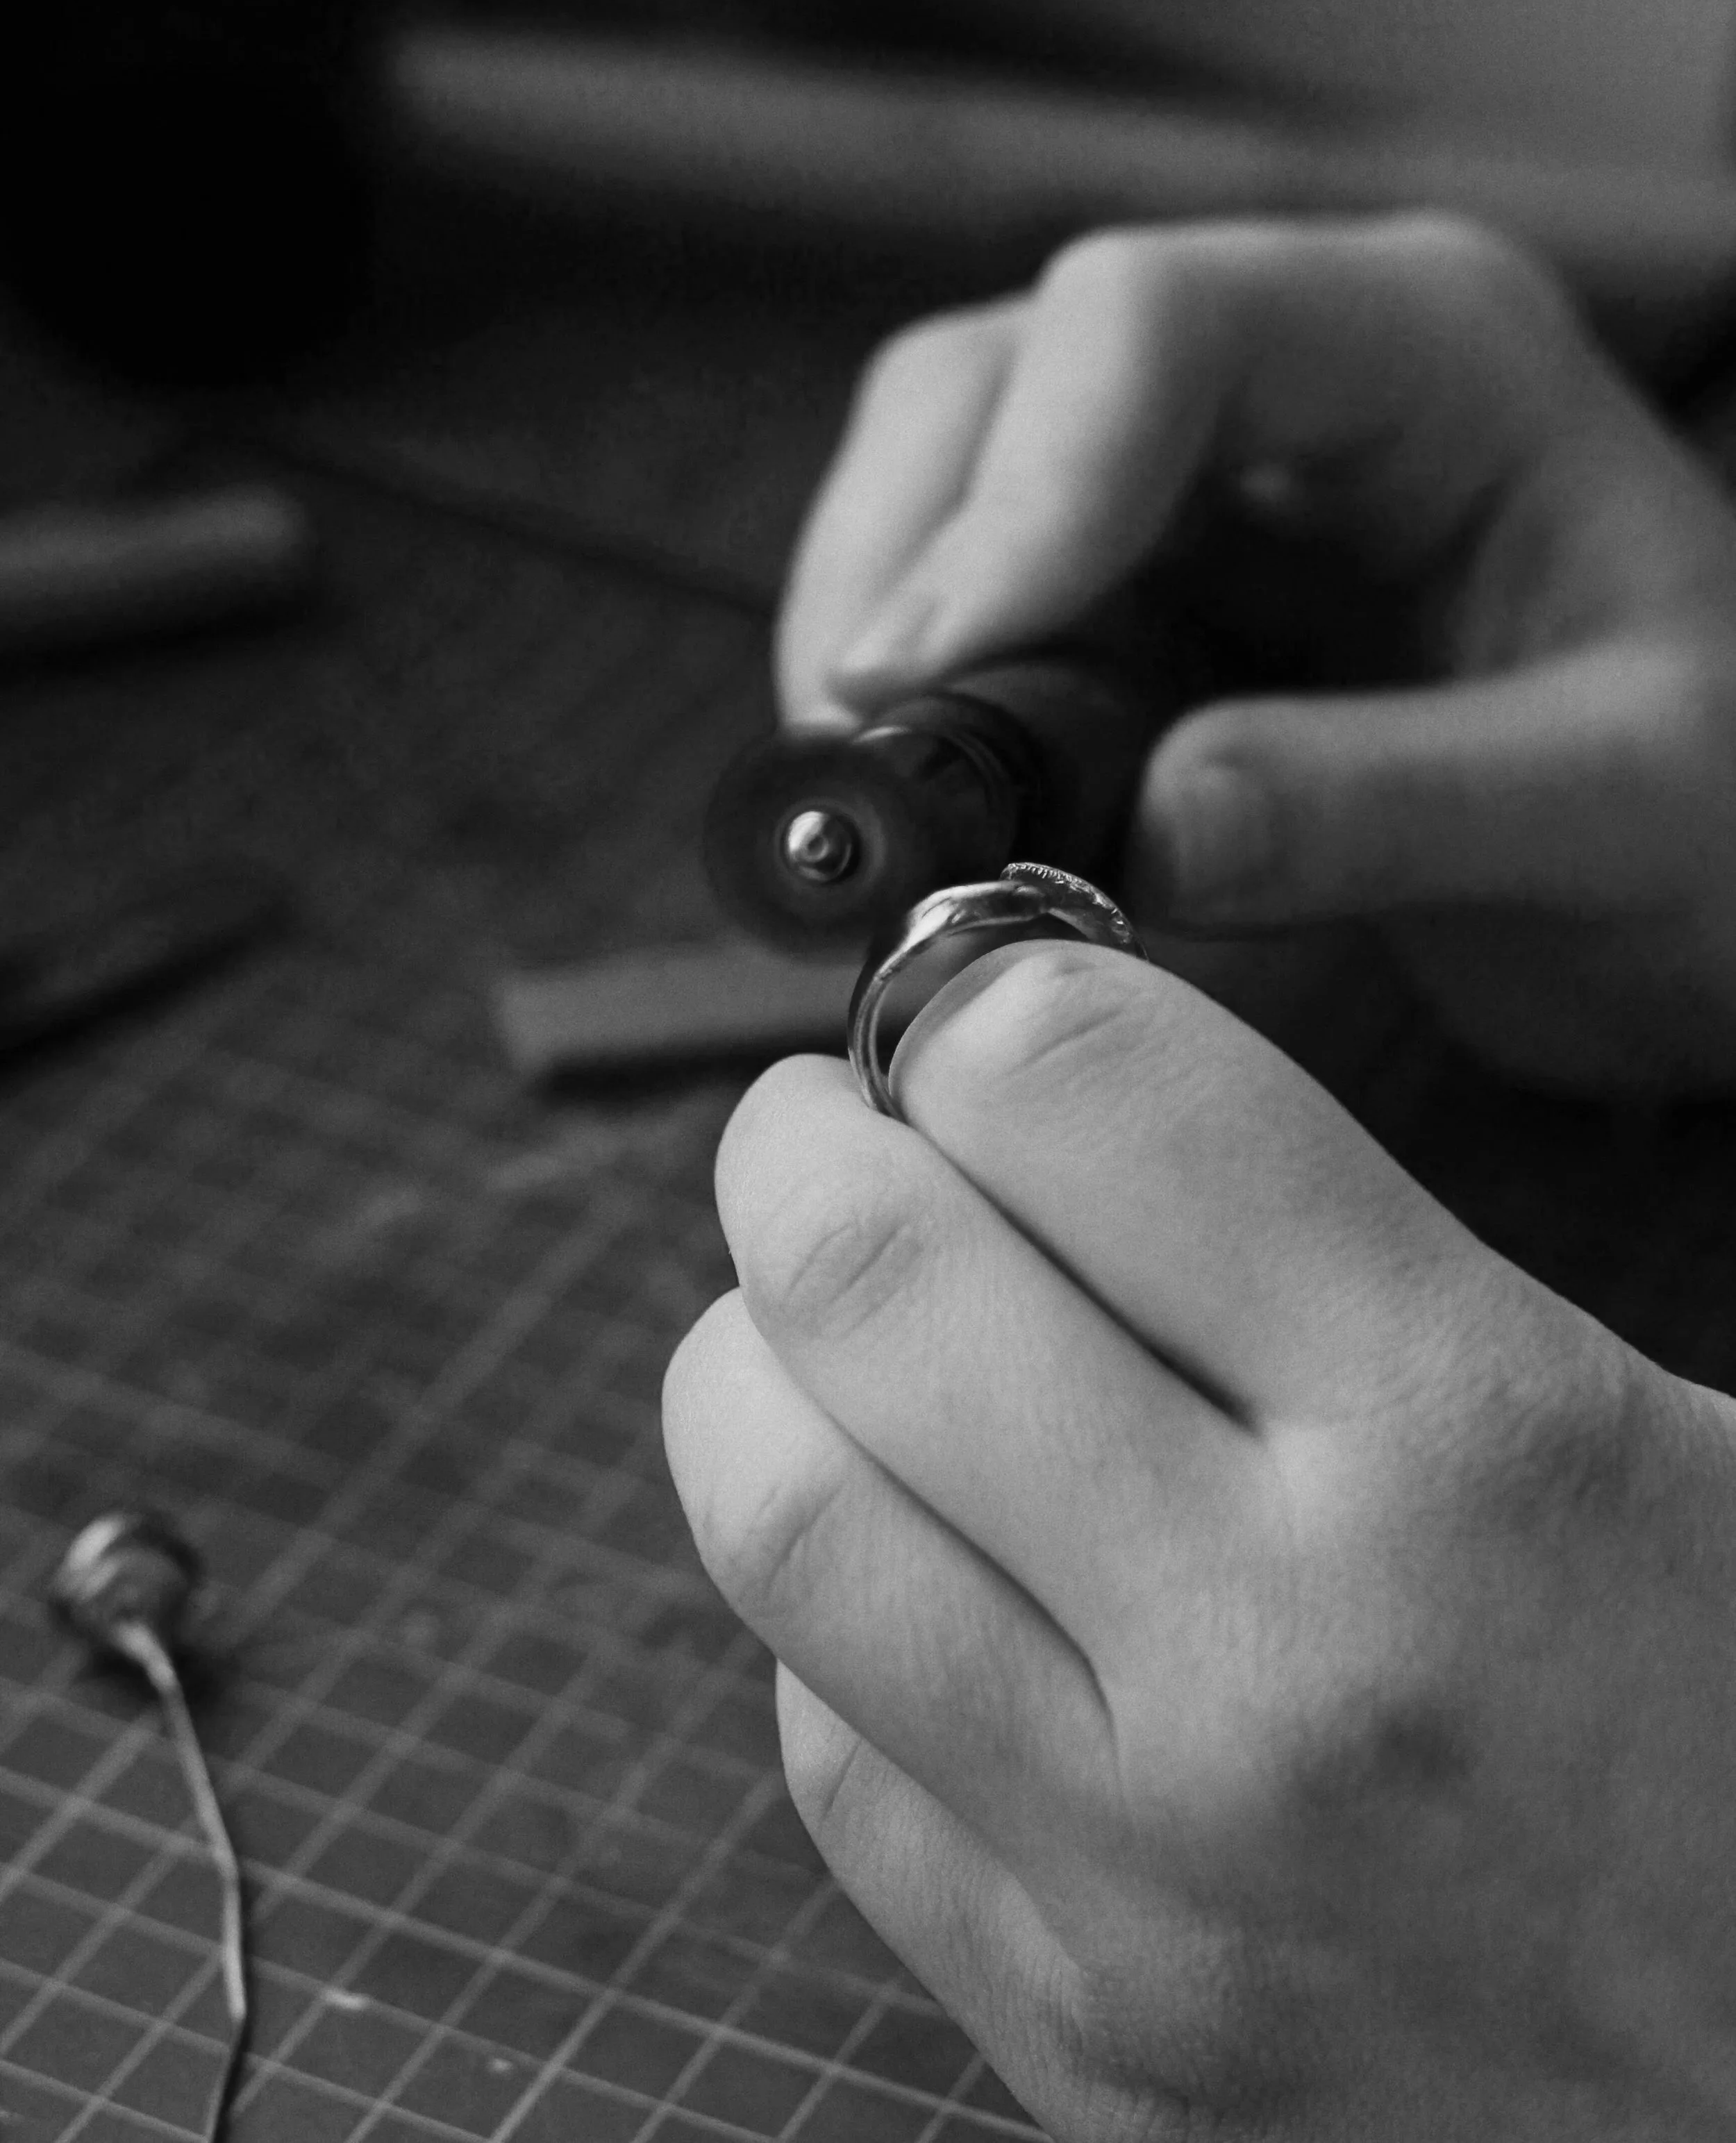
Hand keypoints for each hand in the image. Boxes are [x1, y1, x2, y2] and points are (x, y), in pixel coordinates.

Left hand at [665, 946, 1735, 2139]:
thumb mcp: (1641, 1414)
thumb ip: (1335, 1246)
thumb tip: (1037, 1088)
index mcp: (1467, 1444)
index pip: (1078, 1091)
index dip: (983, 995)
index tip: (971, 1006)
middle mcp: (1269, 1666)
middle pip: (859, 1284)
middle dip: (801, 1142)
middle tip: (834, 1121)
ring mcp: (1142, 1887)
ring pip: (779, 1518)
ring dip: (760, 1360)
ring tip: (838, 1324)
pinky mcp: (1074, 2039)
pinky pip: (830, 1748)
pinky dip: (835, 1603)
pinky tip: (930, 1560)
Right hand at [776, 216, 1735, 1091]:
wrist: (1710, 859)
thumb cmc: (1717, 811)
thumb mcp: (1614, 812)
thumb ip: (1391, 807)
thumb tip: (1138, 828)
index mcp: (1429, 353)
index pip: (1150, 323)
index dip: (1014, 490)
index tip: (925, 684)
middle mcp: (1286, 375)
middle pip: (992, 382)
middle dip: (900, 567)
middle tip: (865, 775)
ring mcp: (1195, 479)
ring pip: (940, 482)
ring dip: (880, 637)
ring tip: (890, 812)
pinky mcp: (1142, 591)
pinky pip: (969, 607)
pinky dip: (920, 706)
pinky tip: (938, 810)